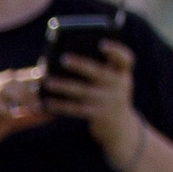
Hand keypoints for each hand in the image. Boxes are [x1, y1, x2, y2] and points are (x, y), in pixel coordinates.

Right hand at [0, 67, 50, 163]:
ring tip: (38, 107)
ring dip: (25, 95)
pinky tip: (22, 115)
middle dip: (32, 83)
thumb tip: (50, 115)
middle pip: (13, 78)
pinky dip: (12, 109)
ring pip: (7, 87)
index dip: (33, 75)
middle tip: (50, 92)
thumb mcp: (7, 123)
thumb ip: (26, 117)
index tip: (52, 78)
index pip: (15, 76)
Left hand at [39, 38, 139, 160]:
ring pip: (82, 91)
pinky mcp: (98, 115)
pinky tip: (47, 102)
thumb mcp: (112, 82)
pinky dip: (60, 105)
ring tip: (47, 81)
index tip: (102, 44)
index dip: (115, 51)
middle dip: (81, 65)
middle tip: (63, 58)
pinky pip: (76, 109)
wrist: (120, 127)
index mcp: (123, 73)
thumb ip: (100, 69)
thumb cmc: (109, 96)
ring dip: (63, 86)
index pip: (125, 59)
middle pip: (98, 73)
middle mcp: (119, 86)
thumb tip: (64, 59)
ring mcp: (109, 101)